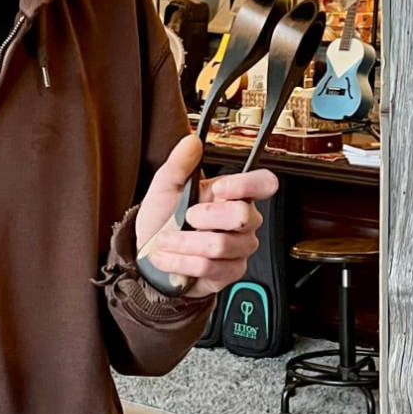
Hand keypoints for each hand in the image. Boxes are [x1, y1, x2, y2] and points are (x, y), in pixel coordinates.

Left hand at [135, 135, 278, 299]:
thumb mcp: (165, 186)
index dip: (247, 185)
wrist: (148, 254)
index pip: (264, 183)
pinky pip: (209, 267)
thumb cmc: (162, 219)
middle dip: (205, 217)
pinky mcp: (229, 273)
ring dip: (184, 243)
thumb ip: (180, 163)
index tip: (219, 188)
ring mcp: (239, 248)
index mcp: (233, 194)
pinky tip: (170, 258)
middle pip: (242, 216)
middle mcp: (243, 221)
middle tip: (185, 217)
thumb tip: (192, 140)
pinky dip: (181, 262)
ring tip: (167, 240)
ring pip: (220, 245)